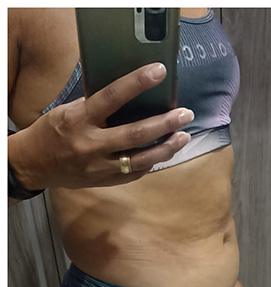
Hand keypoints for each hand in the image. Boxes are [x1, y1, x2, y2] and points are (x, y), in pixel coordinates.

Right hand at [8, 62, 192, 190]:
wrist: (34, 164)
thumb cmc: (54, 131)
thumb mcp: (68, 111)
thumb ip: (96, 105)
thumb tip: (131, 93)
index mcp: (79, 119)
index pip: (112, 96)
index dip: (137, 82)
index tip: (159, 71)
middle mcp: (91, 144)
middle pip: (136, 134)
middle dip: (165, 123)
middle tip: (186, 114)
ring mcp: (99, 166)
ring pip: (142, 159)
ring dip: (167, 148)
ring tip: (184, 136)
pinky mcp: (105, 181)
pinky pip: (135, 173)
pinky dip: (152, 162)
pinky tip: (164, 152)